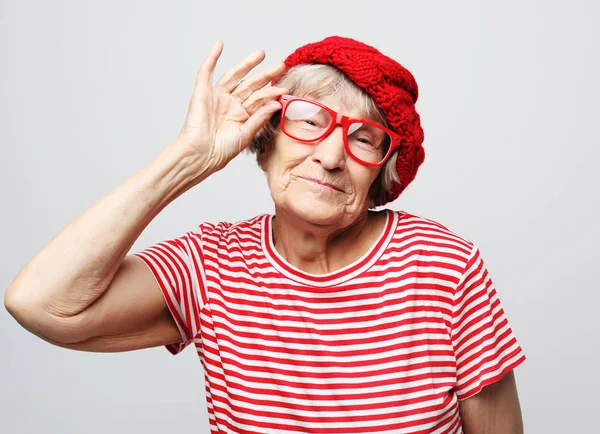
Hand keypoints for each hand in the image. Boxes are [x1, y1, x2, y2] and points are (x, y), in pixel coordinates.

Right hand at [176, 40, 286, 171]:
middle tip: (280, 65)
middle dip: (265, 75)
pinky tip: (219, 45)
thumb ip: (260, 118)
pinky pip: (206, 72)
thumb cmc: (221, 151)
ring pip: (234, 76)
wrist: (201, 155)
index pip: (259, 100)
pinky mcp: (202, 93)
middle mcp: (230, 105)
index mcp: (241, 116)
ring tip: (260, 54)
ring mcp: (217, 97)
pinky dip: (211, 58)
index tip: (284, 88)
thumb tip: (276, 103)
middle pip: (250, 85)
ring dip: (246, 64)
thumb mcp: (246, 134)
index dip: (271, 93)